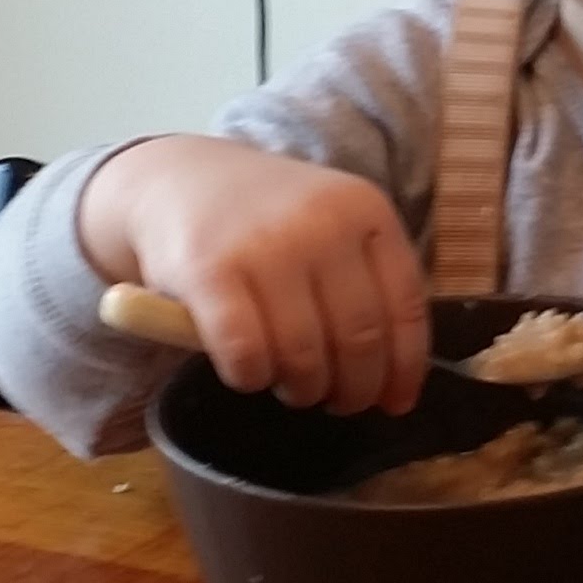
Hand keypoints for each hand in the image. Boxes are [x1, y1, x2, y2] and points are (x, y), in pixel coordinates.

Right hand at [79, 134, 429, 415]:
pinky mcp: (209, 271)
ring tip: (293, 387)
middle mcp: (323, 222)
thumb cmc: (265, 219)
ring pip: (305, 354)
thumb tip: (398, 393)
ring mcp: (265, 245)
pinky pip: (246, 353)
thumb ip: (367, 289)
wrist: (177, 178)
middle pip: (359, 337)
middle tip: (337, 402)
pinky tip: (250, 374)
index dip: (404, 367)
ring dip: (303, 389)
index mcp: (365, 209)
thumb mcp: (330, 227)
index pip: (406, 305)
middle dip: (353, 389)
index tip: (394, 403)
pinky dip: (252, 377)